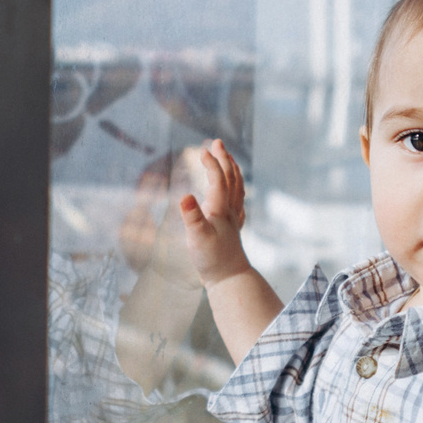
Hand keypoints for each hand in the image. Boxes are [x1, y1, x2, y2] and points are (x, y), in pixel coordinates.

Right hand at [176, 139, 252, 287]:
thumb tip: (184, 196)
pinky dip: (236, 190)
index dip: (211, 163)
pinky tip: (234, 193)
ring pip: (237, 188)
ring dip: (232, 170)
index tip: (201, 150)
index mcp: (220, 209)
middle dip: (224, 159)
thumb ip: (191, 217)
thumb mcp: (197, 238)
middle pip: (230, 178)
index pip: (218, 179)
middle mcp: (229, 211)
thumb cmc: (212, 259)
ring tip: (228, 158)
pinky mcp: (233, 229)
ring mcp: (233, 219)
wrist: (230, 279)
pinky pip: (237, 202)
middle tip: (217, 142)